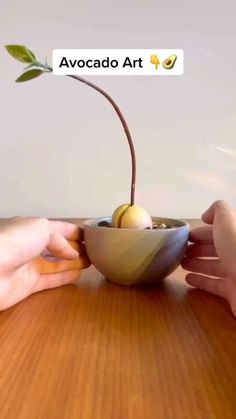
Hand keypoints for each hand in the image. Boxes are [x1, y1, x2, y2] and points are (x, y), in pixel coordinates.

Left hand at [0, 217, 89, 310]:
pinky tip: (79, 276)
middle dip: (75, 247)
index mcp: (31, 228)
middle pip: (57, 246)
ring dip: (73, 263)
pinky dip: (65, 278)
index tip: (92, 235)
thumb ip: (60, 239)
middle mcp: (30, 246)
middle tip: (95, 251)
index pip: (58, 228)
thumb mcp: (42, 229)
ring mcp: (29, 266)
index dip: (74, 231)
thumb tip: (72, 253)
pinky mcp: (28, 285)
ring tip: (91, 262)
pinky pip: (51, 280)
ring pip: (56, 264)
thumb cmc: (16, 242)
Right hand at [182, 200, 235, 315]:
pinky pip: (214, 284)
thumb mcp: (227, 221)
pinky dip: (201, 281)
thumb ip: (218, 210)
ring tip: (181, 264)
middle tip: (180, 251)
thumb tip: (206, 216)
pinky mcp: (233, 291)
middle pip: (216, 248)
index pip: (220, 230)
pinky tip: (188, 279)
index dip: (202, 231)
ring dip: (196, 264)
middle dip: (198, 248)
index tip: (185, 236)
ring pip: (214, 266)